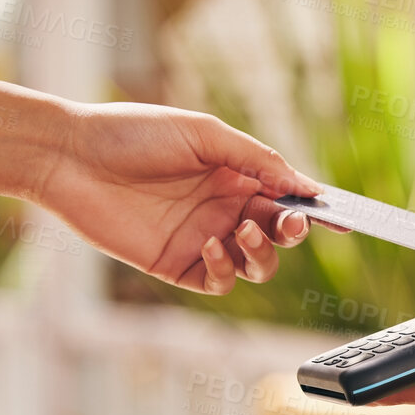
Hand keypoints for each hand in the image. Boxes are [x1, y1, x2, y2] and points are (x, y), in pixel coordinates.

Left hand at [33, 102, 323, 293]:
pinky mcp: (179, 265)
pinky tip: (209, 243)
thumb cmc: (133, 133)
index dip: (317, 211)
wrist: (71, 156)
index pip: (288, 198)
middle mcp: (224, 210)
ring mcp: (204, 239)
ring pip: (258, 265)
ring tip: (243, 230)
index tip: (344, 219)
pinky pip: (221, 282)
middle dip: (293, 231)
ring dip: (263, 253)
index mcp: (235, 176)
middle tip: (287, 221)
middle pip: (280, 235)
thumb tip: (304, 187)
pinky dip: (225, 267)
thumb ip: (258, 161)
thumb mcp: (205, 134)